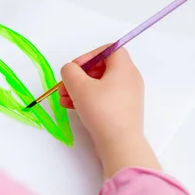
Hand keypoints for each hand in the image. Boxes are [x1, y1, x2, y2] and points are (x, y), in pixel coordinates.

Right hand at [59, 45, 160, 177]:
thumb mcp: (79, 86)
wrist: (120, 144)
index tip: (76, 68)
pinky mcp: (124, 110)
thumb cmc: (102, 110)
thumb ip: (69, 71)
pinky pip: (104, 98)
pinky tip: (72, 107)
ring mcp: (128, 96)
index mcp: (124, 67)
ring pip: (101, 84)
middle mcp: (130, 79)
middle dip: (80, 75)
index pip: (109, 49)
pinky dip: (89, 98)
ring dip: (80, 88)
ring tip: (63, 98)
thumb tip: (70, 70)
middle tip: (66, 84)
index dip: (89, 55)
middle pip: (102, 68)